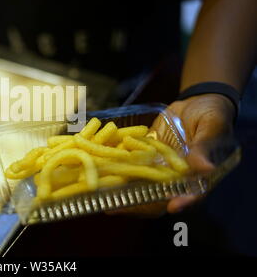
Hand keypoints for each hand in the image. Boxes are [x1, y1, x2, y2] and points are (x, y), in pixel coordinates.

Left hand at [107, 94, 234, 217]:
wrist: (195, 102)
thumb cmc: (212, 114)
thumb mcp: (212, 126)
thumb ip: (204, 147)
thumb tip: (205, 168)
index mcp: (197, 176)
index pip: (190, 195)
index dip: (181, 202)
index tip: (172, 206)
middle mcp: (175, 178)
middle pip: (157, 198)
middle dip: (136, 204)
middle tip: (115, 207)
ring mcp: (158, 170)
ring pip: (140, 186)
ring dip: (121, 191)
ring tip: (100, 195)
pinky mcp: (145, 158)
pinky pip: (130, 167)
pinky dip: (115, 169)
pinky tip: (97, 169)